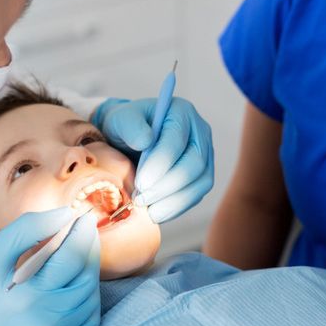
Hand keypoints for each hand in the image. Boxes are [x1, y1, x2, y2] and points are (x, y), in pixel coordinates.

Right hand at [0, 208, 100, 325]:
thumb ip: (31, 228)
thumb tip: (67, 214)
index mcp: (29, 295)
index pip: (74, 258)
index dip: (84, 233)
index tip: (85, 216)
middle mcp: (45, 322)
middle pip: (87, 280)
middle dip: (89, 251)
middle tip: (83, 233)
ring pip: (90, 302)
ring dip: (90, 275)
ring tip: (77, 257)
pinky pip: (85, 324)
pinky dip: (87, 301)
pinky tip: (74, 285)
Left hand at [93, 97, 213, 222]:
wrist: (129, 141)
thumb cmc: (125, 128)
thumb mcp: (121, 120)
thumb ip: (131, 126)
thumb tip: (145, 141)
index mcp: (181, 113)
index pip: (177, 140)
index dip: (161, 163)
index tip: (141, 183)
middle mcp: (199, 132)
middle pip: (194, 163)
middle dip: (167, 185)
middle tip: (141, 199)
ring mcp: (205, 155)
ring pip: (200, 182)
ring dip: (174, 201)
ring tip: (149, 211)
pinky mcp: (201, 175)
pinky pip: (197, 194)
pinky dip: (177, 207)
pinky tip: (157, 213)